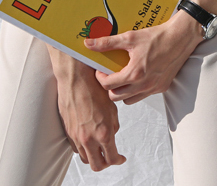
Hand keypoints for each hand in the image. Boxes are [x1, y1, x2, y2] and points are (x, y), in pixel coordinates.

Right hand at [48, 49, 126, 171]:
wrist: (76, 79)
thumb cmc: (95, 89)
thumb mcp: (112, 107)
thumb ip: (114, 125)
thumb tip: (113, 135)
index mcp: (103, 133)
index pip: (111, 158)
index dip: (118, 160)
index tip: (121, 158)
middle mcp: (88, 139)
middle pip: (97, 165)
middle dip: (106, 163)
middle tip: (111, 157)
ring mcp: (76, 137)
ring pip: (85, 158)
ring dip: (94, 157)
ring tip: (101, 149)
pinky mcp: (68, 131)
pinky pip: (76, 148)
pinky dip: (84, 149)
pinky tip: (89, 141)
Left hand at [85, 9, 203, 104]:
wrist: (181, 36)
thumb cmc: (158, 36)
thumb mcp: (130, 37)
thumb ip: (107, 43)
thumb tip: (88, 43)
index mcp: (134, 73)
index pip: (107, 85)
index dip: (100, 77)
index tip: (101, 69)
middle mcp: (144, 84)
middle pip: (116, 97)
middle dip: (109, 87)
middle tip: (110, 74)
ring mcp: (154, 88)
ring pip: (129, 100)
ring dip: (123, 92)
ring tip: (124, 77)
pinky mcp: (163, 87)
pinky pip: (144, 95)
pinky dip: (137, 90)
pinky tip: (140, 76)